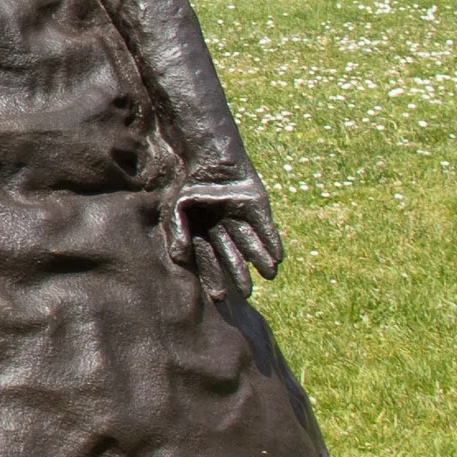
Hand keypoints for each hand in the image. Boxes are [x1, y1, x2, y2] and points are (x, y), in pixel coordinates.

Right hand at [170, 178, 283, 299]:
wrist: (210, 159)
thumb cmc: (191, 186)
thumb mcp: (179, 210)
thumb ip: (179, 233)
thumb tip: (179, 258)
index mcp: (205, 234)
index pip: (210, 261)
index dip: (214, 278)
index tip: (219, 297)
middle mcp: (224, 230)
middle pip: (232, 256)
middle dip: (239, 274)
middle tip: (247, 293)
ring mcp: (241, 219)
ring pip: (251, 243)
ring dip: (261, 260)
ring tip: (271, 275)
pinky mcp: (257, 208)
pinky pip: (266, 228)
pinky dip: (272, 242)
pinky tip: (278, 257)